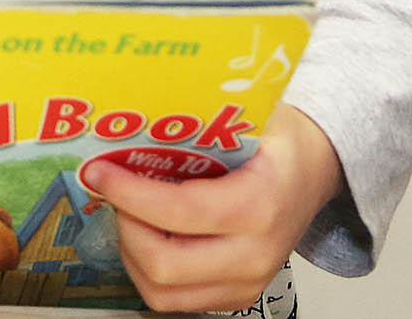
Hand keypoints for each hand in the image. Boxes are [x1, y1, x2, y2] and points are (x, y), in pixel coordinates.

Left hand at [78, 103, 344, 313]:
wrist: (314, 169)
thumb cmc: (276, 139)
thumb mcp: (245, 116)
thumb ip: (195, 118)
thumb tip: (127, 112)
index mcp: (258, 206)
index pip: (177, 212)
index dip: (128, 193)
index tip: (97, 171)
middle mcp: (255, 255)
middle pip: (163, 264)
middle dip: (124, 225)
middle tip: (111, 191)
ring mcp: (247, 283)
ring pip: (162, 292)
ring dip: (131, 252)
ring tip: (127, 212)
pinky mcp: (237, 297)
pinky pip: (175, 299)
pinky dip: (149, 270)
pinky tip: (146, 232)